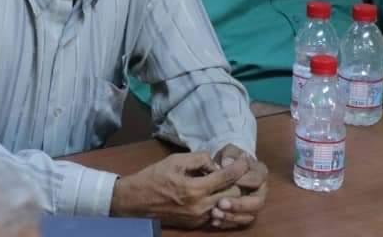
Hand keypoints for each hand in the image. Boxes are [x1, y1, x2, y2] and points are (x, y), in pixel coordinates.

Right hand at [110, 151, 246, 228]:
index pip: (227, 177)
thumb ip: (198, 158)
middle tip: (236, 170)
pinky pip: (218, 214)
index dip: (239, 167)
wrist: (137, 201)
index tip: (245, 159)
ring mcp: (199, 217)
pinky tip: (217, 193)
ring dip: (230, 193)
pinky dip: (221, 203)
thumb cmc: (154, 177)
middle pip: (233, 194)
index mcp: (195, 188)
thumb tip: (215, 163)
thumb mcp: (174, 161)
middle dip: (237, 181)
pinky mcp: (197, 224)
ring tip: (226, 181)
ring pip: (228, 205)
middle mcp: (201, 206)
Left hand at [211, 144, 267, 228]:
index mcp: (260, 173)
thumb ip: (229, 154)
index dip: (244, 181)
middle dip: (239, 204)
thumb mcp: (229, 151)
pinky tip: (215, 221)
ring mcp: (254, 205)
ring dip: (233, 216)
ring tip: (215, 213)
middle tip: (221, 203)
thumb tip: (227, 162)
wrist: (224, 169)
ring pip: (249, 215)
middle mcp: (261, 191)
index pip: (256, 179)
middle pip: (257, 202)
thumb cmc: (229, 159)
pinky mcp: (245, 214)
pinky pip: (240, 222)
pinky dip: (227, 223)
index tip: (231, 181)